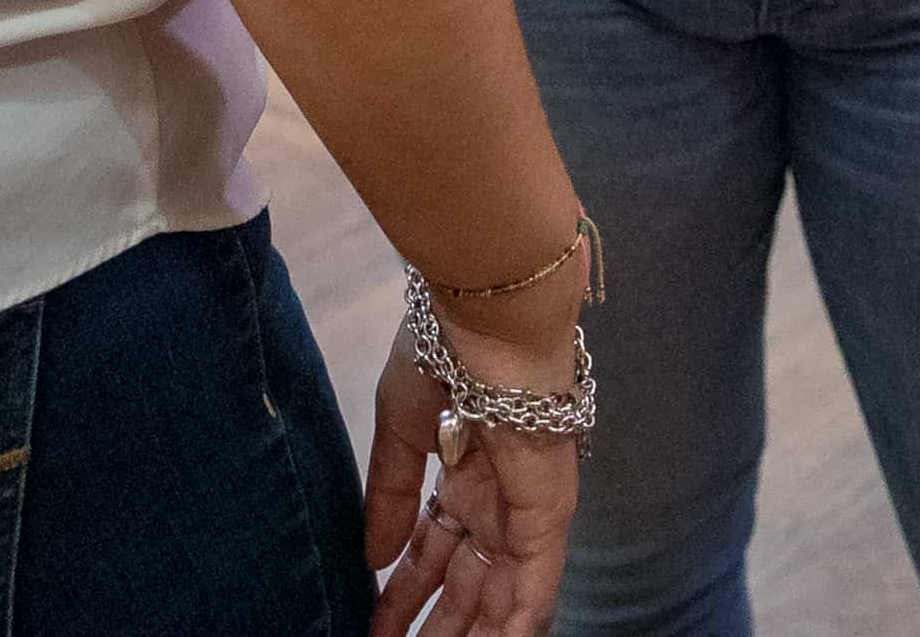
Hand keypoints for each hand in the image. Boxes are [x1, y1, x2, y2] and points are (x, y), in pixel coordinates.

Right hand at [367, 305, 578, 636]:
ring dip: (473, 636)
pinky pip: (535, 585)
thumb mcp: (402, 429)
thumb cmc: (445, 352)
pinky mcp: (547, 513)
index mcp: (462, 475)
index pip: (432, 552)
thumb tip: (372, 559)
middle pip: (465, 584)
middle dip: (436, 627)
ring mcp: (523, 509)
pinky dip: (518, 624)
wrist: (491, 315)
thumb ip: (389, 495)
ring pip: (500, 596)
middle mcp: (494, 500)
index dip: (403, 595)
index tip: (373, 628)